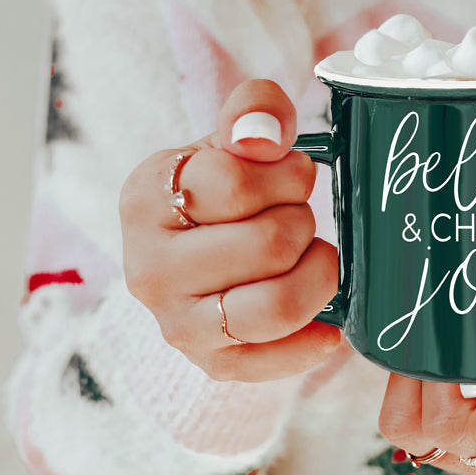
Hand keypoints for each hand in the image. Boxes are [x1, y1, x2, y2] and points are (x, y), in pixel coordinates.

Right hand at [120, 80, 340, 381]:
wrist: (199, 248)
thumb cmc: (222, 188)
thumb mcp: (233, 137)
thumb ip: (254, 111)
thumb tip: (261, 137)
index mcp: (145, 198)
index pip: (234, 182)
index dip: (286, 173)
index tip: (291, 173)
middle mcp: (148, 268)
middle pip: (268, 244)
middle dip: (303, 221)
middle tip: (300, 216)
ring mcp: (176, 323)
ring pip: (276, 306)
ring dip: (318, 275)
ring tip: (315, 256)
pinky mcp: (210, 363)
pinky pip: (276, 361)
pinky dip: (315, 340)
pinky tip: (330, 320)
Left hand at [378, 300, 475, 474]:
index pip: (454, 428)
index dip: (438, 381)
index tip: (447, 335)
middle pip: (417, 434)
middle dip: (412, 378)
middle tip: (433, 326)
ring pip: (411, 427)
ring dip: (412, 379)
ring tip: (439, 332)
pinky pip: (426, 417)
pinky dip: (423, 383)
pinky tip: (446, 348)